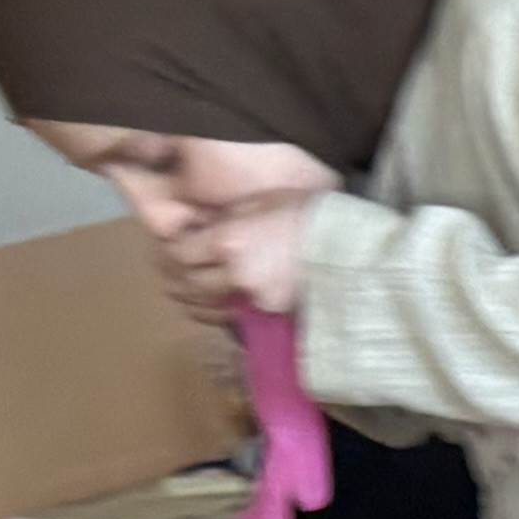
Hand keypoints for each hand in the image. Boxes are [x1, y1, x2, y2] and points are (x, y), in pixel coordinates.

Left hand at [149, 187, 318, 323]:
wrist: (348, 246)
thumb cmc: (306, 214)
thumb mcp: (258, 202)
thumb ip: (225, 219)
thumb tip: (201, 228)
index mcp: (227, 241)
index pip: (180, 253)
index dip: (170, 252)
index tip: (172, 248)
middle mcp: (235, 273)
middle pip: (188, 284)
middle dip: (175, 279)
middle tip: (171, 274)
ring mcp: (253, 298)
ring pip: (206, 308)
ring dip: (192, 303)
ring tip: (188, 295)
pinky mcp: (271, 313)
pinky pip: (234, 316)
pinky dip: (221, 313)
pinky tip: (219, 306)